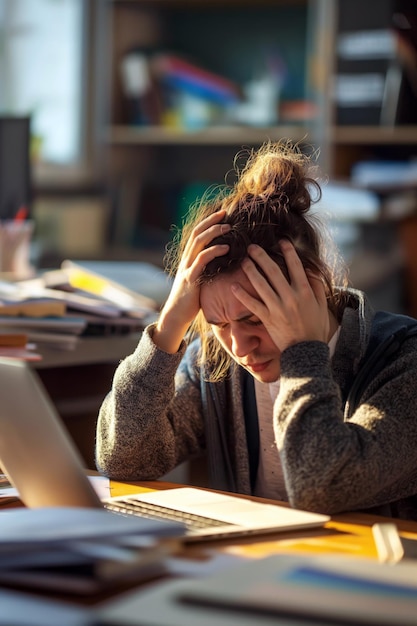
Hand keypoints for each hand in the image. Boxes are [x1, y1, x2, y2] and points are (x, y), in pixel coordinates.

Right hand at [155, 210, 230, 352]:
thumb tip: (223, 260)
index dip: (208, 221)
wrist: (176, 315)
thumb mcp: (199, 279)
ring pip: (198, 243)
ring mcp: (187, 268)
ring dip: (214, 232)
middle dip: (211, 221)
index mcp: (188, 258)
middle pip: (197, 233)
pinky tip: (226, 248)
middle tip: (226, 212)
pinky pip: (202, 260)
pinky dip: (214, 251)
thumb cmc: (190, 299)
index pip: (197, 233)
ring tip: (228, 227)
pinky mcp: (191, 278)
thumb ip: (206, 268)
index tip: (222, 214)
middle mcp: (186, 259)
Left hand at [231, 241, 330, 351]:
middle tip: (252, 247)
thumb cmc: (315, 328)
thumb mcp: (322, 306)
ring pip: (260, 284)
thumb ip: (316, 286)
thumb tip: (310, 269)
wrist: (306, 351)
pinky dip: (242, 295)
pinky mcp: (267, 318)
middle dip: (261, 256)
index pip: (295, 266)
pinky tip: (233, 286)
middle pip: (273, 271)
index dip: (288, 251)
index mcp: (304, 291)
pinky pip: (252, 304)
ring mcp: (277, 307)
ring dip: (250, 270)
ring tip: (242, 260)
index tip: (281, 241)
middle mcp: (290, 297)